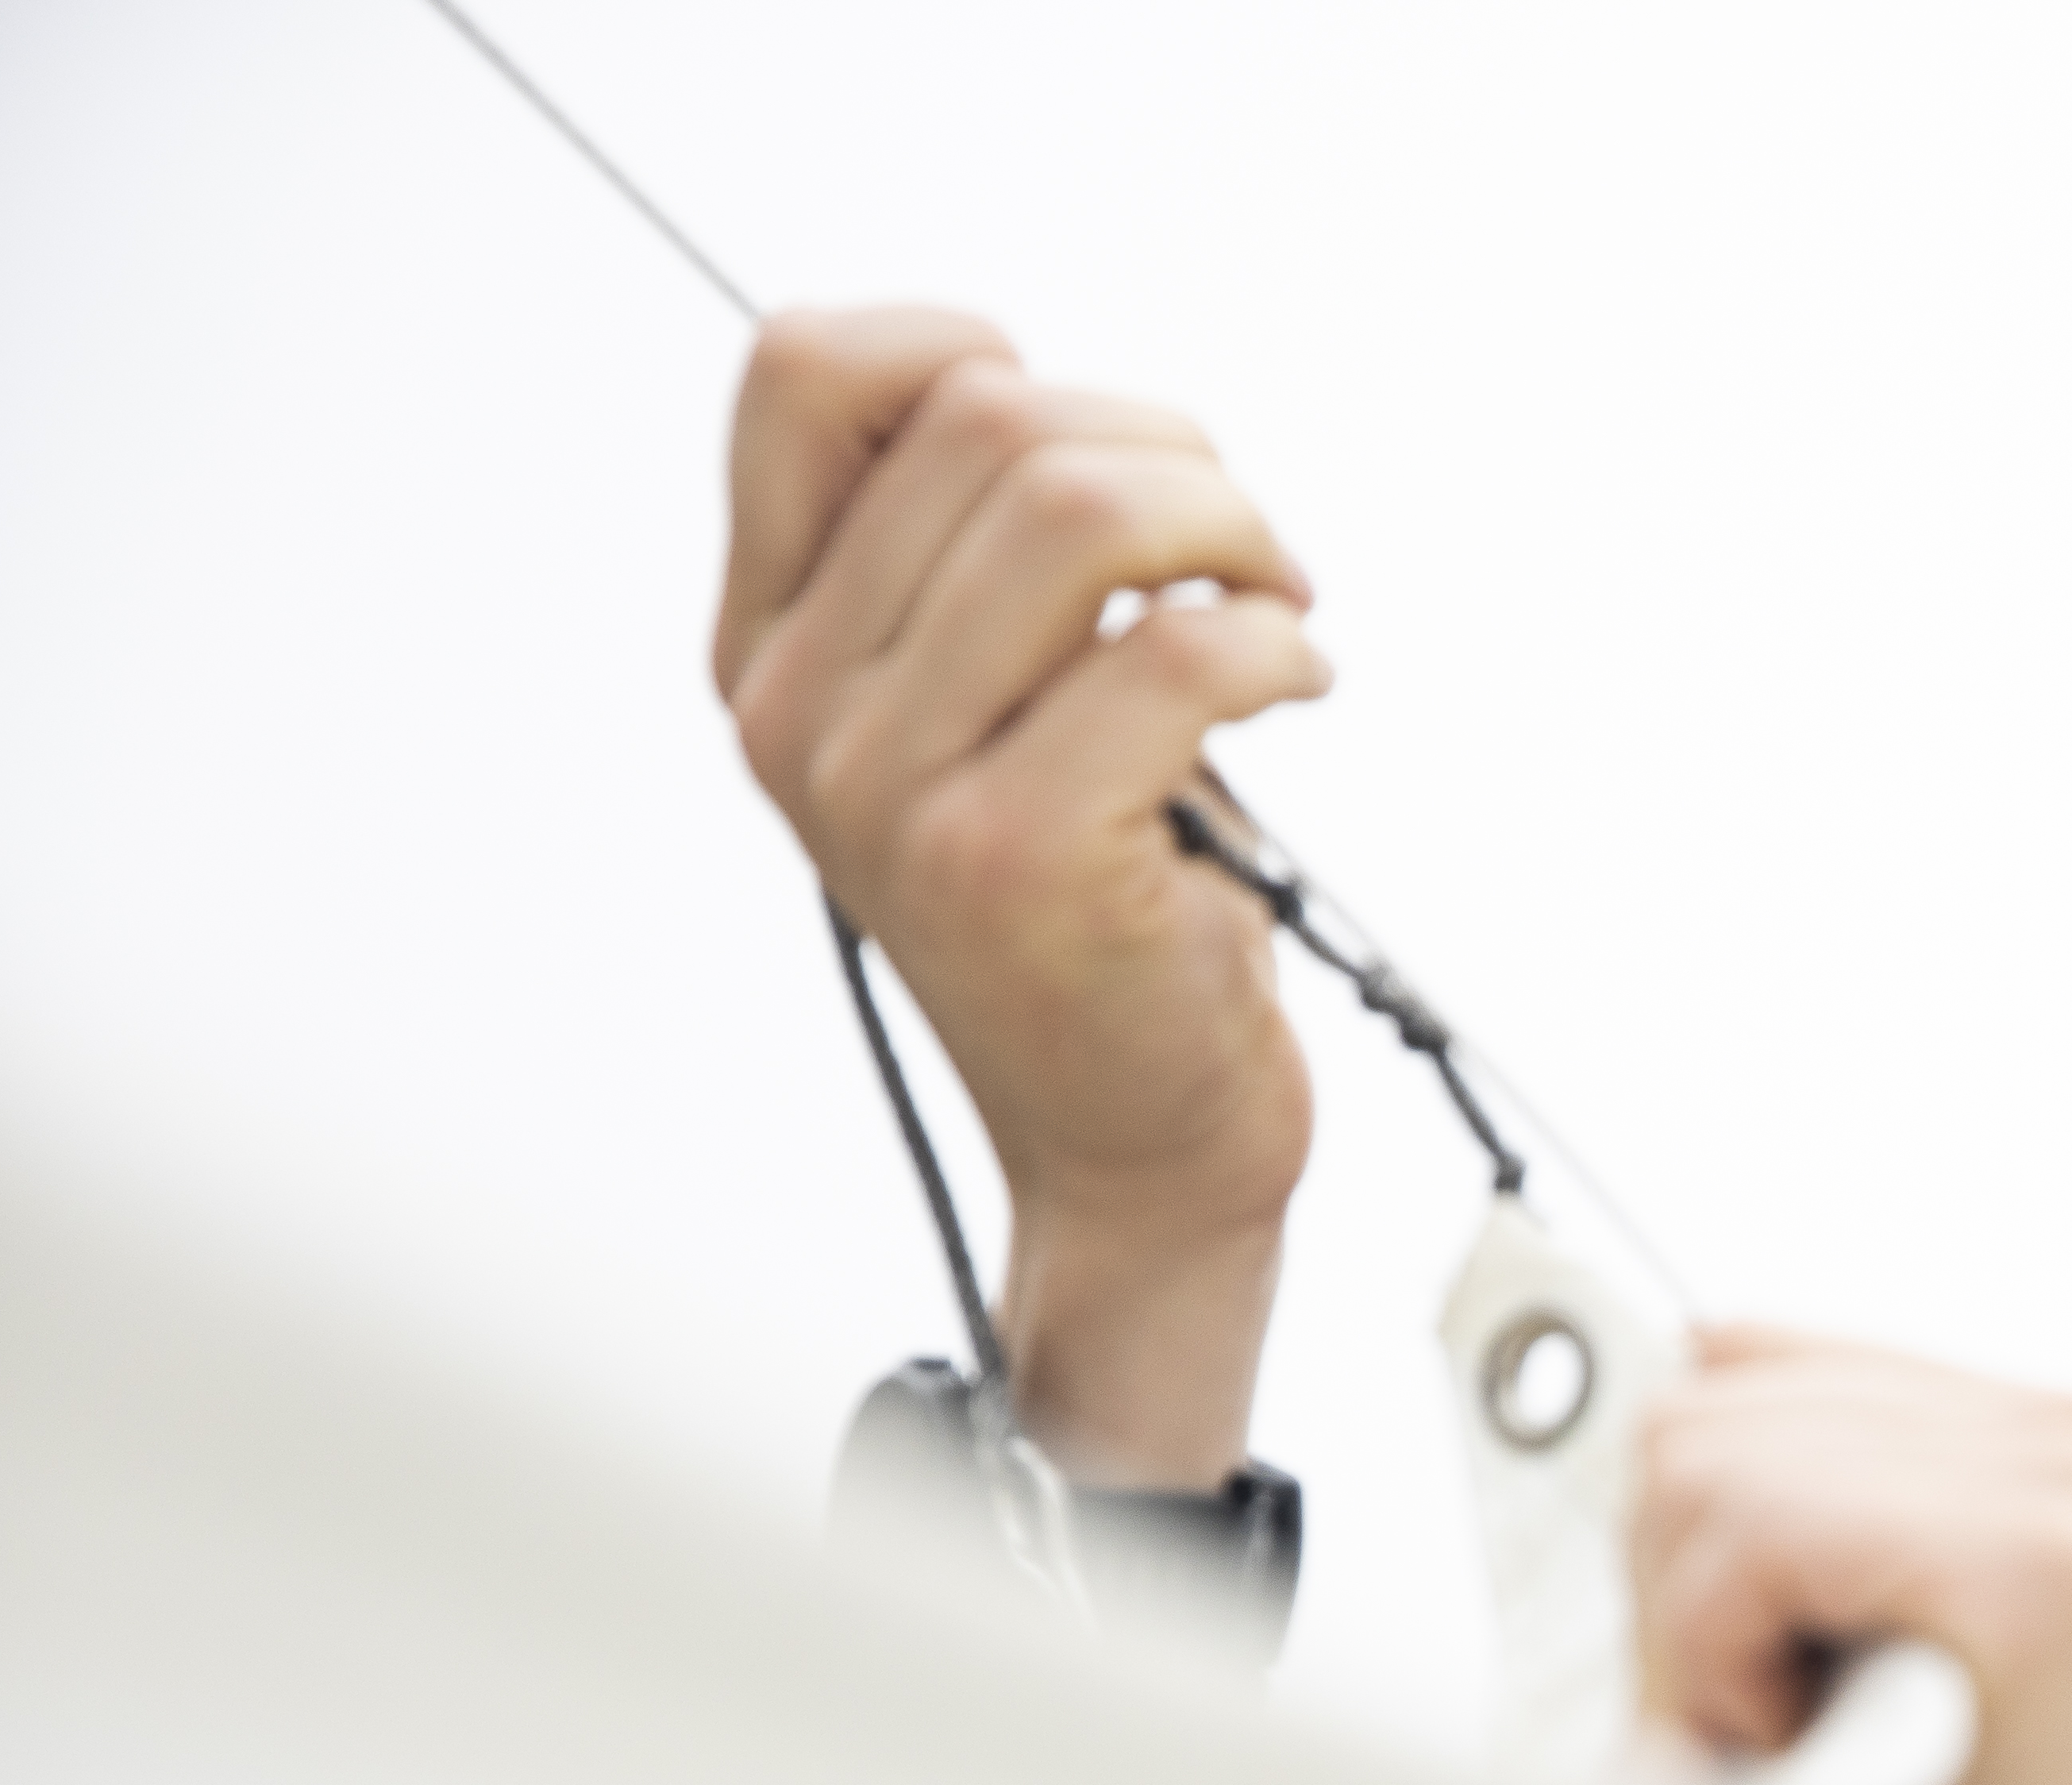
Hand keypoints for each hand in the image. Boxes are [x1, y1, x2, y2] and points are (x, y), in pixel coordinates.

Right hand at [716, 310, 1328, 1487]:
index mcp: (774, 646)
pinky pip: (1174, 653)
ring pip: (1077, 510)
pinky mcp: (1018, 857)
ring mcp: (894, 789)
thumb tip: (1064, 409)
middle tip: (1247, 551)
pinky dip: (1276, 645)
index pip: (800, 372)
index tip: (1095, 449)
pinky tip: (1297, 688)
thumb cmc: (1096, 906)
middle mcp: (801, 710)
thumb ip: (972, 564)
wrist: (1132, 1146)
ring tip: (1276, 603)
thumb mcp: (987, 717)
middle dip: (1170, 452)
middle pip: (986, 420)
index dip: (967, 350)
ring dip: (1231, 528)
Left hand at [1638, 1333, 2071, 1784]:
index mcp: (2051, 1447)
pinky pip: (1734, 1539)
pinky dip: (1720, 1677)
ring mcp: (2063, 1493)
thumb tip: (1617, 1368)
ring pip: (1702, 1462)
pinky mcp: (2022, 1569)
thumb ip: (1789, 1497)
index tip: (1780, 1680)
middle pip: (1710, 1403)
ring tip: (1825, 1757)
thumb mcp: (1844, 1648)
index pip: (1748, 1364)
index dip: (1704, 1544)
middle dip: (1694, 1595)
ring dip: (1705, 1645)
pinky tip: (1825, 1767)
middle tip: (1803, 1742)